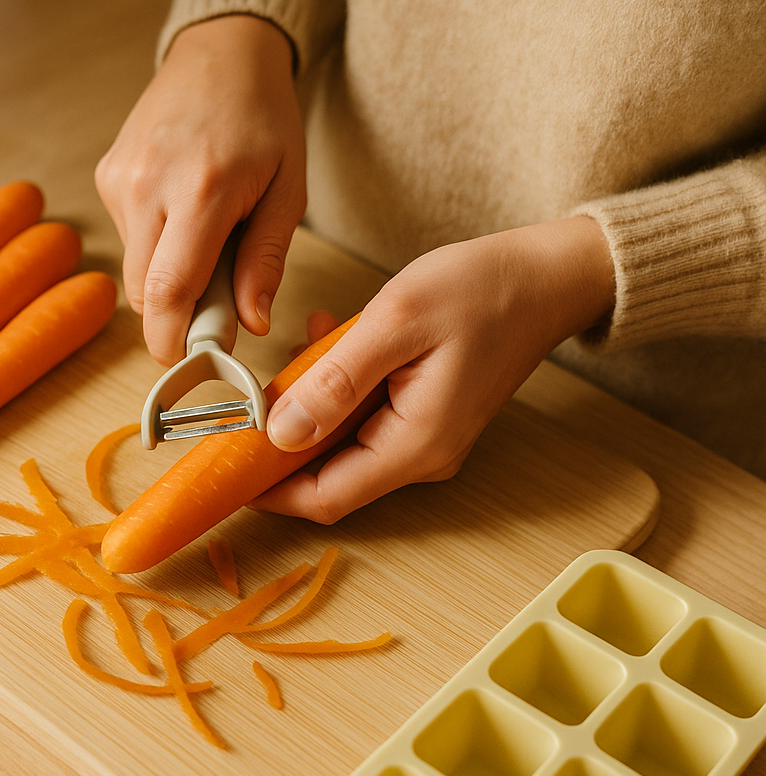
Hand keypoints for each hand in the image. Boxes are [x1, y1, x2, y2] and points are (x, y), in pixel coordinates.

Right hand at [94, 15, 305, 364]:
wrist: (220, 55)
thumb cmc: (263, 120)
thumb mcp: (287, 192)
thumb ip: (265, 262)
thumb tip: (252, 325)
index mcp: (201, 190)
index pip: (169, 290)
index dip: (173, 340)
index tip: (188, 365)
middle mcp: (148, 185)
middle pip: (143, 293)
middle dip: (174, 319)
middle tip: (215, 312)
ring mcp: (120, 179)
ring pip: (133, 272)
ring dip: (167, 282)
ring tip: (206, 249)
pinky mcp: (108, 177)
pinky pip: (128, 242)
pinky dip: (156, 251)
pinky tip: (183, 220)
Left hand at [251, 215, 615, 521]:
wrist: (547, 277)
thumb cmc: (481, 290)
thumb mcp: (395, 323)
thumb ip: (334, 382)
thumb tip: (280, 433)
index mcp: (415, 444)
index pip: (327, 497)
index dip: (270, 491)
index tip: (227, 466)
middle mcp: (421, 456)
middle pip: (329, 475)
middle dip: (284, 439)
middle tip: (256, 393)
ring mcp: (425, 440)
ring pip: (342, 442)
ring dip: (312, 402)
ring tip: (310, 346)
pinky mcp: (425, 417)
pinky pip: (365, 417)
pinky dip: (338, 386)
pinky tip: (334, 341)